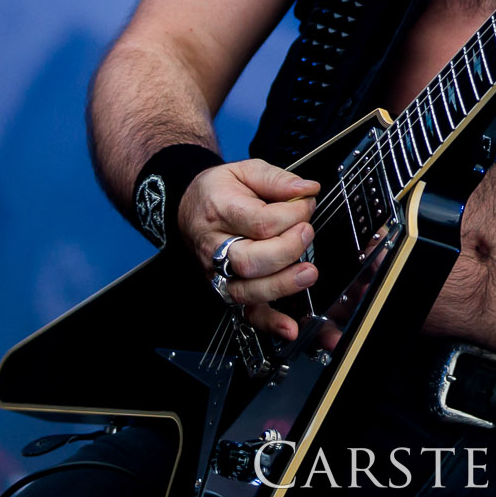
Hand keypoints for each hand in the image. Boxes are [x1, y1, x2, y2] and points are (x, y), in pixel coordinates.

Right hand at [176, 159, 318, 340]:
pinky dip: (268, 322)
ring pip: (247, 289)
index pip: (260, 221)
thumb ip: (277, 178)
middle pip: (250, 260)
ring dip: (282, 284)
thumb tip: (307, 189)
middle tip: (306, 232)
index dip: (292, 215)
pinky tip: (289, 326)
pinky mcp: (225, 288)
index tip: (306, 204)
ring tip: (308, 272)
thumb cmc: (218, 190)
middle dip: (287, 249)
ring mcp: (218, 272)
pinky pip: (245, 312)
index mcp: (220, 210)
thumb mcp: (244, 170)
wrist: (187, 206)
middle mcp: (215, 245)